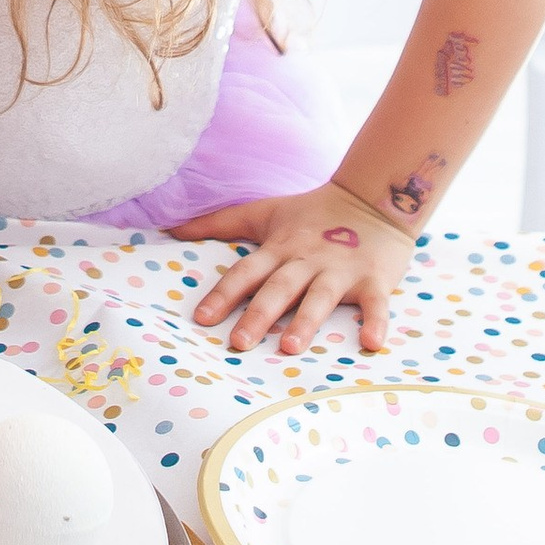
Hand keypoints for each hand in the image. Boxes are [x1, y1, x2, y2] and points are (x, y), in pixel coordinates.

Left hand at [174, 182, 410, 354]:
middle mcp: (306, 259)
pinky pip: (376, 302)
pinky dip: (375, 321)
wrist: (372, 197)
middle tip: (238, 343)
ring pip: (320, 296)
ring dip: (306, 322)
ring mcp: (341, 269)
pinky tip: (371, 343)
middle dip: (258, 314)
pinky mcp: (374, 278)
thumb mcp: (263, 212)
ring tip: (289, 347)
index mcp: (279, 247)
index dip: (223, 293)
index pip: (246, 271)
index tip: (201, 318)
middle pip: (279, 287)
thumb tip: (168, 227)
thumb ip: (218, 223)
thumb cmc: (311, 212)